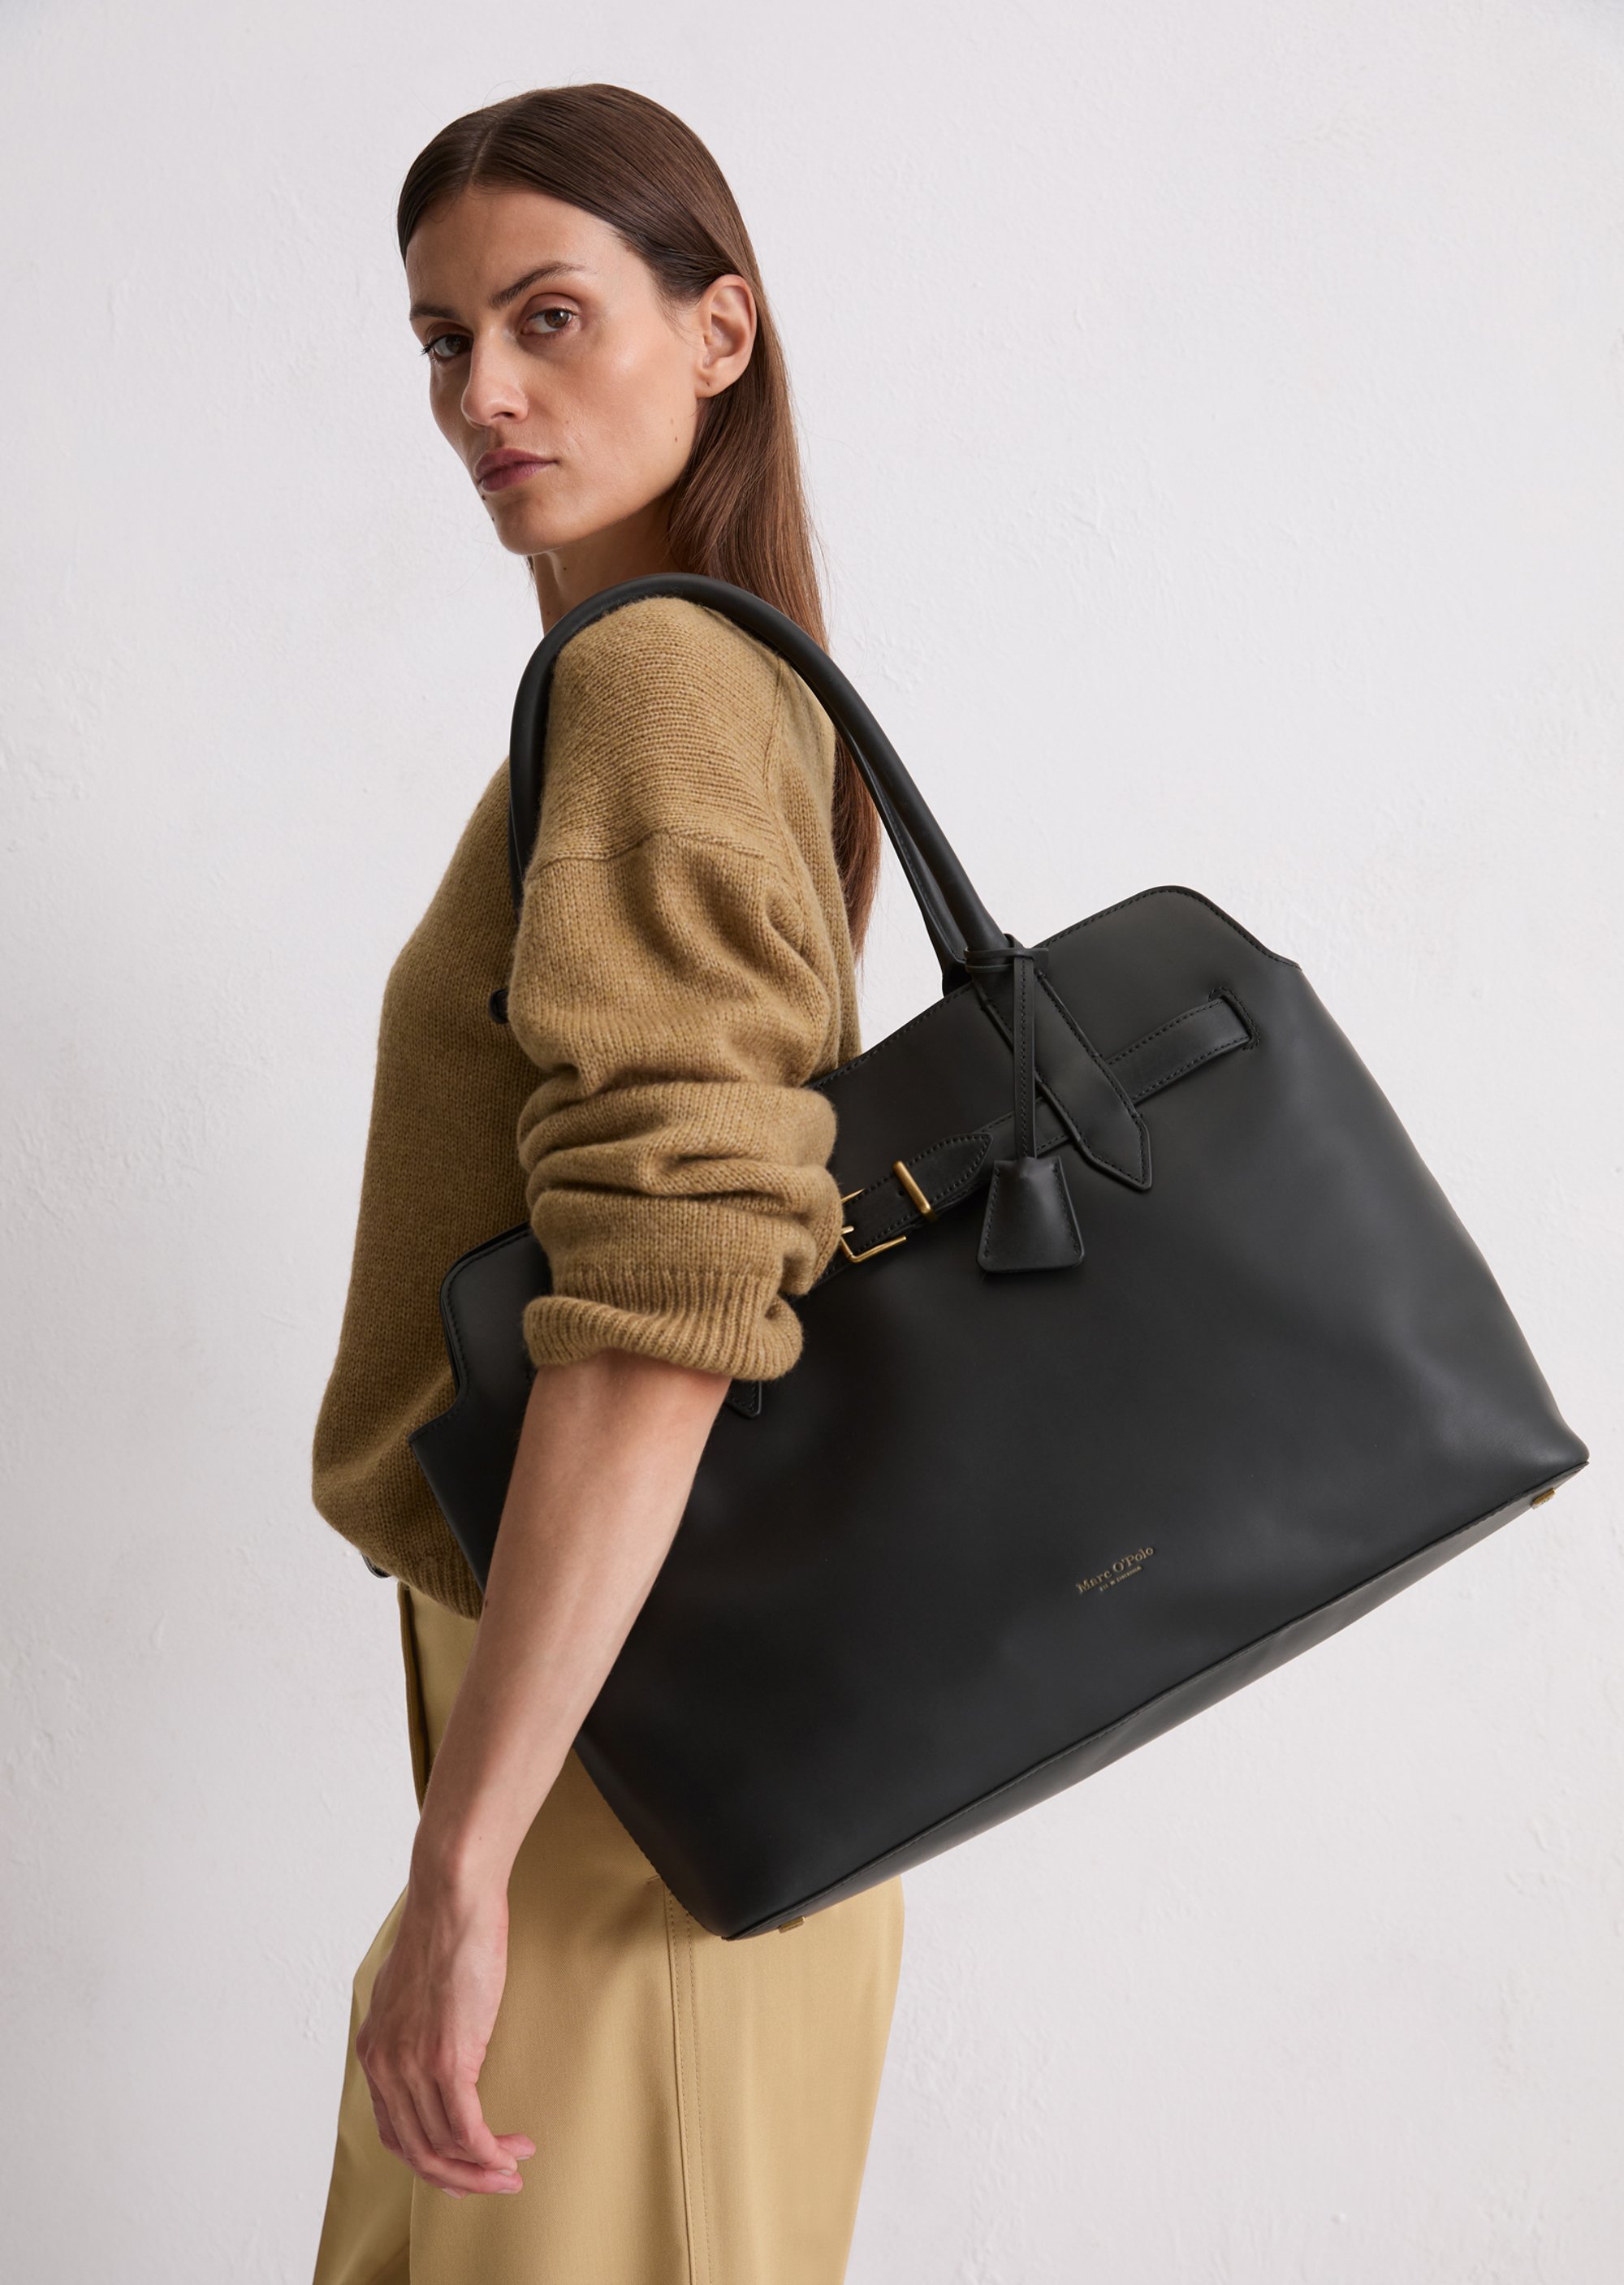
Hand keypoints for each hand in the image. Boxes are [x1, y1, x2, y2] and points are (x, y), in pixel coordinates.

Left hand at [355, 1867, 536, 2197]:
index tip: (461, 2167)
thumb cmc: (445, 1929)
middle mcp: (384, 2065)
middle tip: (493, 2182)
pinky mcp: (447, 2059)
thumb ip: (416, 2026)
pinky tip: (512, 2152)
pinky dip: (491, 2150)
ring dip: (482, 2167)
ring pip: (444, 2146)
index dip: (429, 2158)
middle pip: (417, 2150)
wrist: (453, 1897)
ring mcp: (413, 2065)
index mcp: (374, 2050)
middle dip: (459, 2177)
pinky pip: (468, 2128)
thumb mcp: (414, 1989)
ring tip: (514, 2166)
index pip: (394, 2129)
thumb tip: (439, 2047)